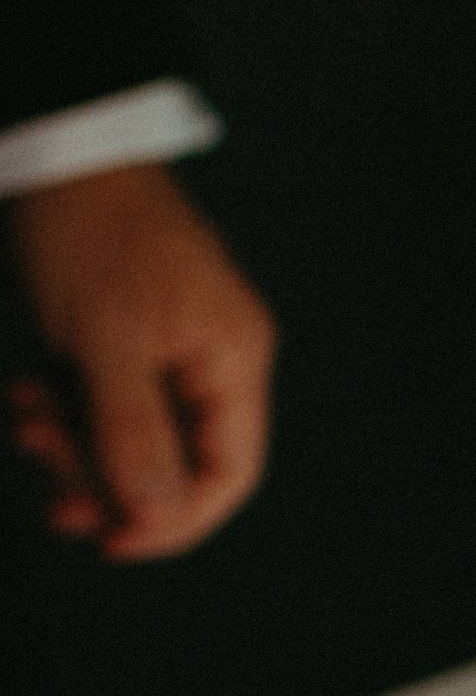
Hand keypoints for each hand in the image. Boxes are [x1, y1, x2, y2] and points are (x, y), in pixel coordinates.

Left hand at [6, 162, 278, 557]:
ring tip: (24, 414)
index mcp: (230, 359)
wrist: (54, 155)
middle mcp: (206, 363)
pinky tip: (24, 393)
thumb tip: (158, 516)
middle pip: (171, 468)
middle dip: (102, 480)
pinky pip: (95, 412)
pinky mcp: (115, 347)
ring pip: (123, 445)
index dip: (173, 520)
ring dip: (67, 446)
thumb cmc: (90, 230)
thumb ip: (134, 433)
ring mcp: (160, 355)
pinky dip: (57, 416)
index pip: (228, 473)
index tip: (107, 540)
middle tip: (42, 469)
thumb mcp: (109, 340)